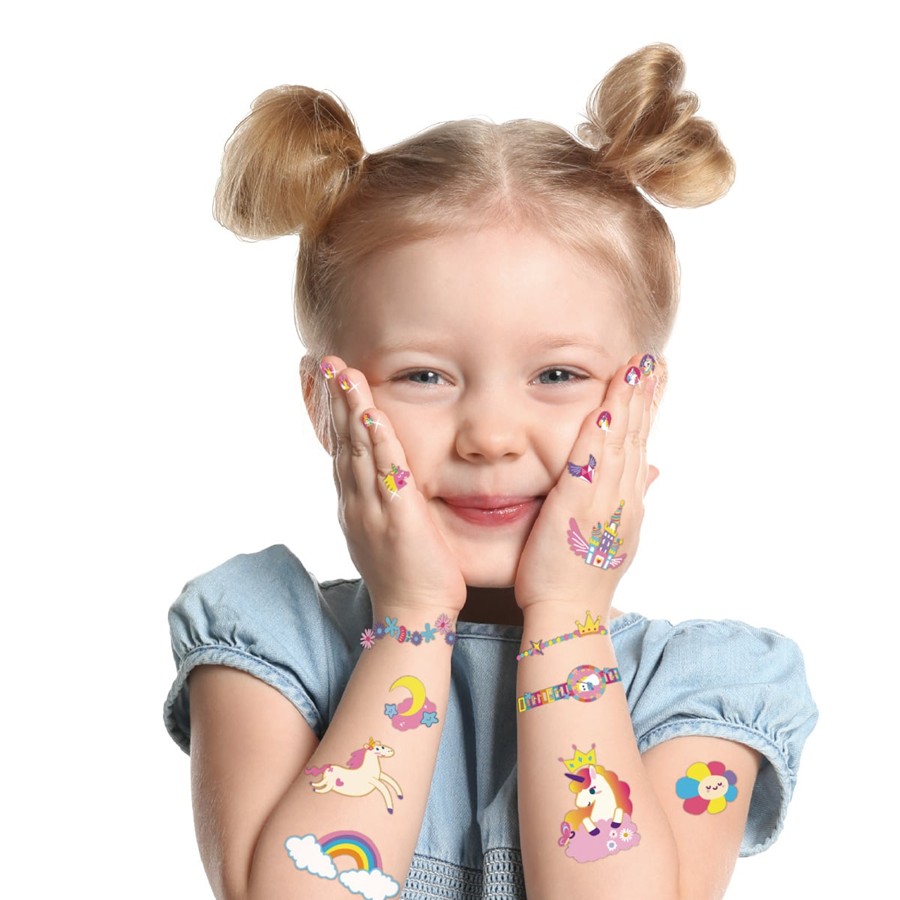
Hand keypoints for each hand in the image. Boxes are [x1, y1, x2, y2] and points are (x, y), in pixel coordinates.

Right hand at [321, 357, 467, 615]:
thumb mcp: (384, 531)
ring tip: (342, 371)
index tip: (326, 379)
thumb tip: (383, 477)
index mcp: (355, 502)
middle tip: (324, 360)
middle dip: (332, 398)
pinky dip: (377, 441)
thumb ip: (381, 500)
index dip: (332, 413)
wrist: (412, 614)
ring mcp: (373, 508)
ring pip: (357, 449)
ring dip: (348, 408)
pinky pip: (386, 472)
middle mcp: (356, 501)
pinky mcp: (397, 518)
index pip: (340, 448)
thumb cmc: (407, 573)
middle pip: (341, 441)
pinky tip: (371, 414)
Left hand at [513, 354, 657, 613]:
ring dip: (631, 403)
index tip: (654, 381)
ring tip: (639, 368)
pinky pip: (593, 462)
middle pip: (638, 438)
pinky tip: (606, 405)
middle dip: (648, 397)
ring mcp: (605, 502)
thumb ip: (625, 501)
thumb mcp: (610, 536)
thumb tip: (648, 474)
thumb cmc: (578, 578)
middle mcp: (624, 498)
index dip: (648, 412)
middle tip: (657, 362)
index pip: (640, 447)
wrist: (568, 612)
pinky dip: (602, 432)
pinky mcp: (579, 507)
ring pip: (622, 443)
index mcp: (628, 504)